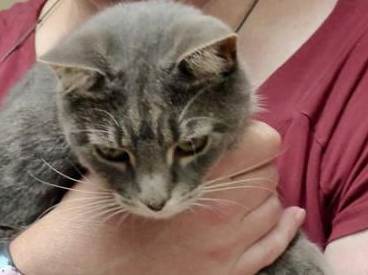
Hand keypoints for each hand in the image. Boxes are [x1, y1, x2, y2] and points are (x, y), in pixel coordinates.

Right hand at [10, 121, 303, 274]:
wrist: (76, 268)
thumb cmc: (93, 211)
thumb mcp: (121, 160)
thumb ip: (157, 135)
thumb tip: (184, 109)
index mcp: (195, 176)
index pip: (262, 142)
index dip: (253, 132)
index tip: (235, 132)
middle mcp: (220, 212)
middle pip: (270, 172)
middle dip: (257, 160)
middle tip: (235, 156)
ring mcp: (225, 248)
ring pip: (272, 207)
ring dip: (262, 191)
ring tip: (240, 184)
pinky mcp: (224, 274)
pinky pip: (273, 248)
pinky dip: (285, 227)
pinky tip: (290, 214)